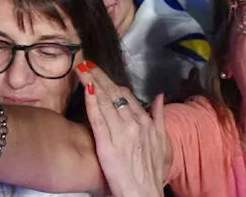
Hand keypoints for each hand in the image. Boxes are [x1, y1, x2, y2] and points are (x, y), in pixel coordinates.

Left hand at [78, 62, 168, 196]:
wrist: (143, 193)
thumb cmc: (152, 172)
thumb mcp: (163, 143)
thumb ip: (160, 117)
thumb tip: (160, 96)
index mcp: (146, 122)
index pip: (127, 96)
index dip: (112, 82)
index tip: (101, 72)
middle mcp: (133, 123)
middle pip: (114, 94)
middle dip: (99, 76)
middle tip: (87, 62)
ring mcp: (120, 133)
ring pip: (104, 101)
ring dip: (92, 83)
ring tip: (82, 69)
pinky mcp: (106, 144)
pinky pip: (97, 118)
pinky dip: (91, 101)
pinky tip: (85, 88)